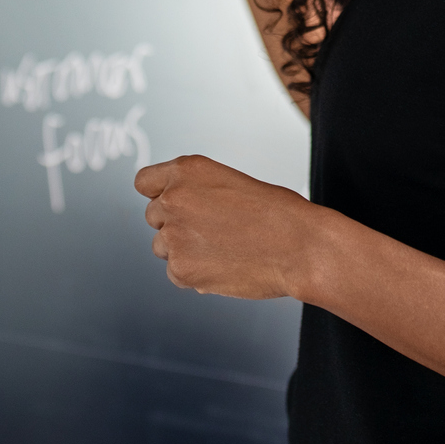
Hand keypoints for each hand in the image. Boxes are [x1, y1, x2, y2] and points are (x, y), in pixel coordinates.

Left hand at [135, 154, 325, 299]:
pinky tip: (225, 265)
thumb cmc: (278, 213)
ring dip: (184, 250)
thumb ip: (196, 192)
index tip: (172, 203)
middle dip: (176, 224)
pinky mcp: (180, 270)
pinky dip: (195, 273)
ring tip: (223, 248)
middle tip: (212, 231)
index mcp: (187, 170)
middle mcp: (173, 199)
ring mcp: (174, 236)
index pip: (144, 182)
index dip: (159, 194)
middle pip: (153, 216)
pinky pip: (175, 273)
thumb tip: (174, 213)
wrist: (300, 247)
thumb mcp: (231, 182)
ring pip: (162, 246)